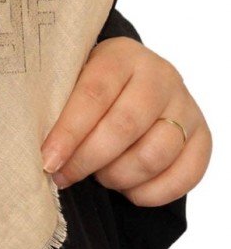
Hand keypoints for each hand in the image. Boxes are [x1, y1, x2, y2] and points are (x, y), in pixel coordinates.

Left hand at [39, 37, 211, 205]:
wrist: (137, 81)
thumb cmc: (95, 85)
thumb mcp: (75, 79)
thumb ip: (61, 105)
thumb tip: (44, 152)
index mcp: (122, 55)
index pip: (94, 94)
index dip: (69, 132)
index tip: (48, 160)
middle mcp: (160, 76)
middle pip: (124, 126)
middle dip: (88, 159)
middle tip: (65, 175)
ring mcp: (185, 106)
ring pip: (153, 155)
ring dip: (118, 177)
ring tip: (98, 176)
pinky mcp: (203, 137)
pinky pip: (183, 177)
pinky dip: (150, 193)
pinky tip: (128, 189)